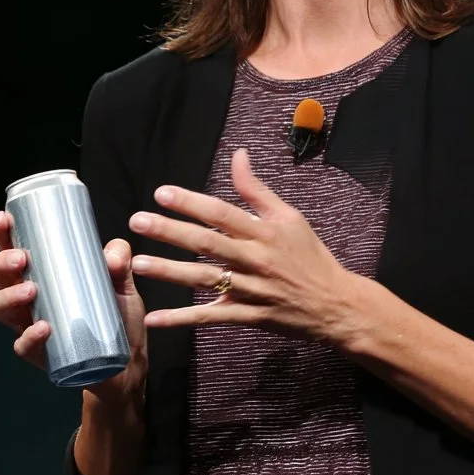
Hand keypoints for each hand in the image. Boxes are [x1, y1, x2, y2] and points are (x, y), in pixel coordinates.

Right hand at [0, 211, 147, 406]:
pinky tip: (44, 328)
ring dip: (7, 297)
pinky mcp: (39, 353)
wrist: (128, 361)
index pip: (11, 248)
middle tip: (21, 259)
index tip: (5, 219)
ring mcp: (28, 324)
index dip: (1, 233)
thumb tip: (114, 254)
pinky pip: (22, 345)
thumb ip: (120, 264)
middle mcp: (26, 296)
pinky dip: (30, 336)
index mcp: (41, 272)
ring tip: (30, 291)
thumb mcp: (123, 284)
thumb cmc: (117, 314)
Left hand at [129, 147, 359, 341]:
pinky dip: (183, 319)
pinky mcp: (248, 316)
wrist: (335, 304)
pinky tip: (155, 318)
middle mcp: (255, 259)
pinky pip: (212, 317)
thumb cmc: (311, 257)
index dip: (191, 202)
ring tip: (138, 264)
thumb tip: (237, 155)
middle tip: (138, 222)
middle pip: (207, 243)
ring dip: (170, 272)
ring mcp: (251, 290)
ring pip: (205, 279)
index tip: (161, 193)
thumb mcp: (289, 217)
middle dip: (170, 231)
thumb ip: (257, 190)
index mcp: (264, 232)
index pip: (222, 213)